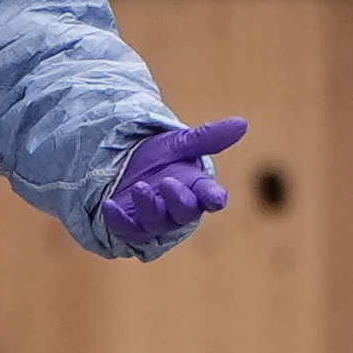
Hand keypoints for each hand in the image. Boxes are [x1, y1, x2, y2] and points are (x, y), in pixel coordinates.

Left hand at [101, 118, 246, 244]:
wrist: (128, 164)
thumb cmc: (162, 157)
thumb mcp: (181, 142)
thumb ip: (209, 137)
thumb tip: (242, 123)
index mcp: (196, 188)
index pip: (210, 196)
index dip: (214, 198)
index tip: (217, 198)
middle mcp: (178, 208)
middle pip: (185, 212)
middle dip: (178, 200)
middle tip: (168, 182)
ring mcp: (155, 220)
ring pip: (157, 222)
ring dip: (149, 207)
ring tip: (140, 187)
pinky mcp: (131, 225)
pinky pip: (127, 229)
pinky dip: (119, 220)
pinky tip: (110, 205)